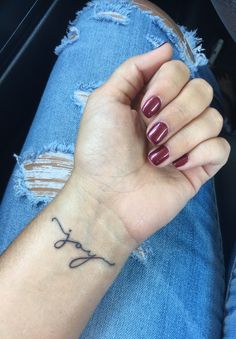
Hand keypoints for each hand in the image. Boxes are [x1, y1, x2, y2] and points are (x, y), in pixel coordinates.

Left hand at [71, 43, 229, 245]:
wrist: (105, 199)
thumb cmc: (99, 153)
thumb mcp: (104, 101)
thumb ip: (133, 69)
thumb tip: (166, 48)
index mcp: (151, 102)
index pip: (180, 71)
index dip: (166, 85)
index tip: (144, 107)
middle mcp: (173, 119)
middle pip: (202, 90)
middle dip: (175, 112)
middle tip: (150, 134)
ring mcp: (188, 144)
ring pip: (214, 118)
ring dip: (182, 137)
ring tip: (157, 157)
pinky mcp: (199, 168)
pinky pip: (221, 147)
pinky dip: (199, 153)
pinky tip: (177, 166)